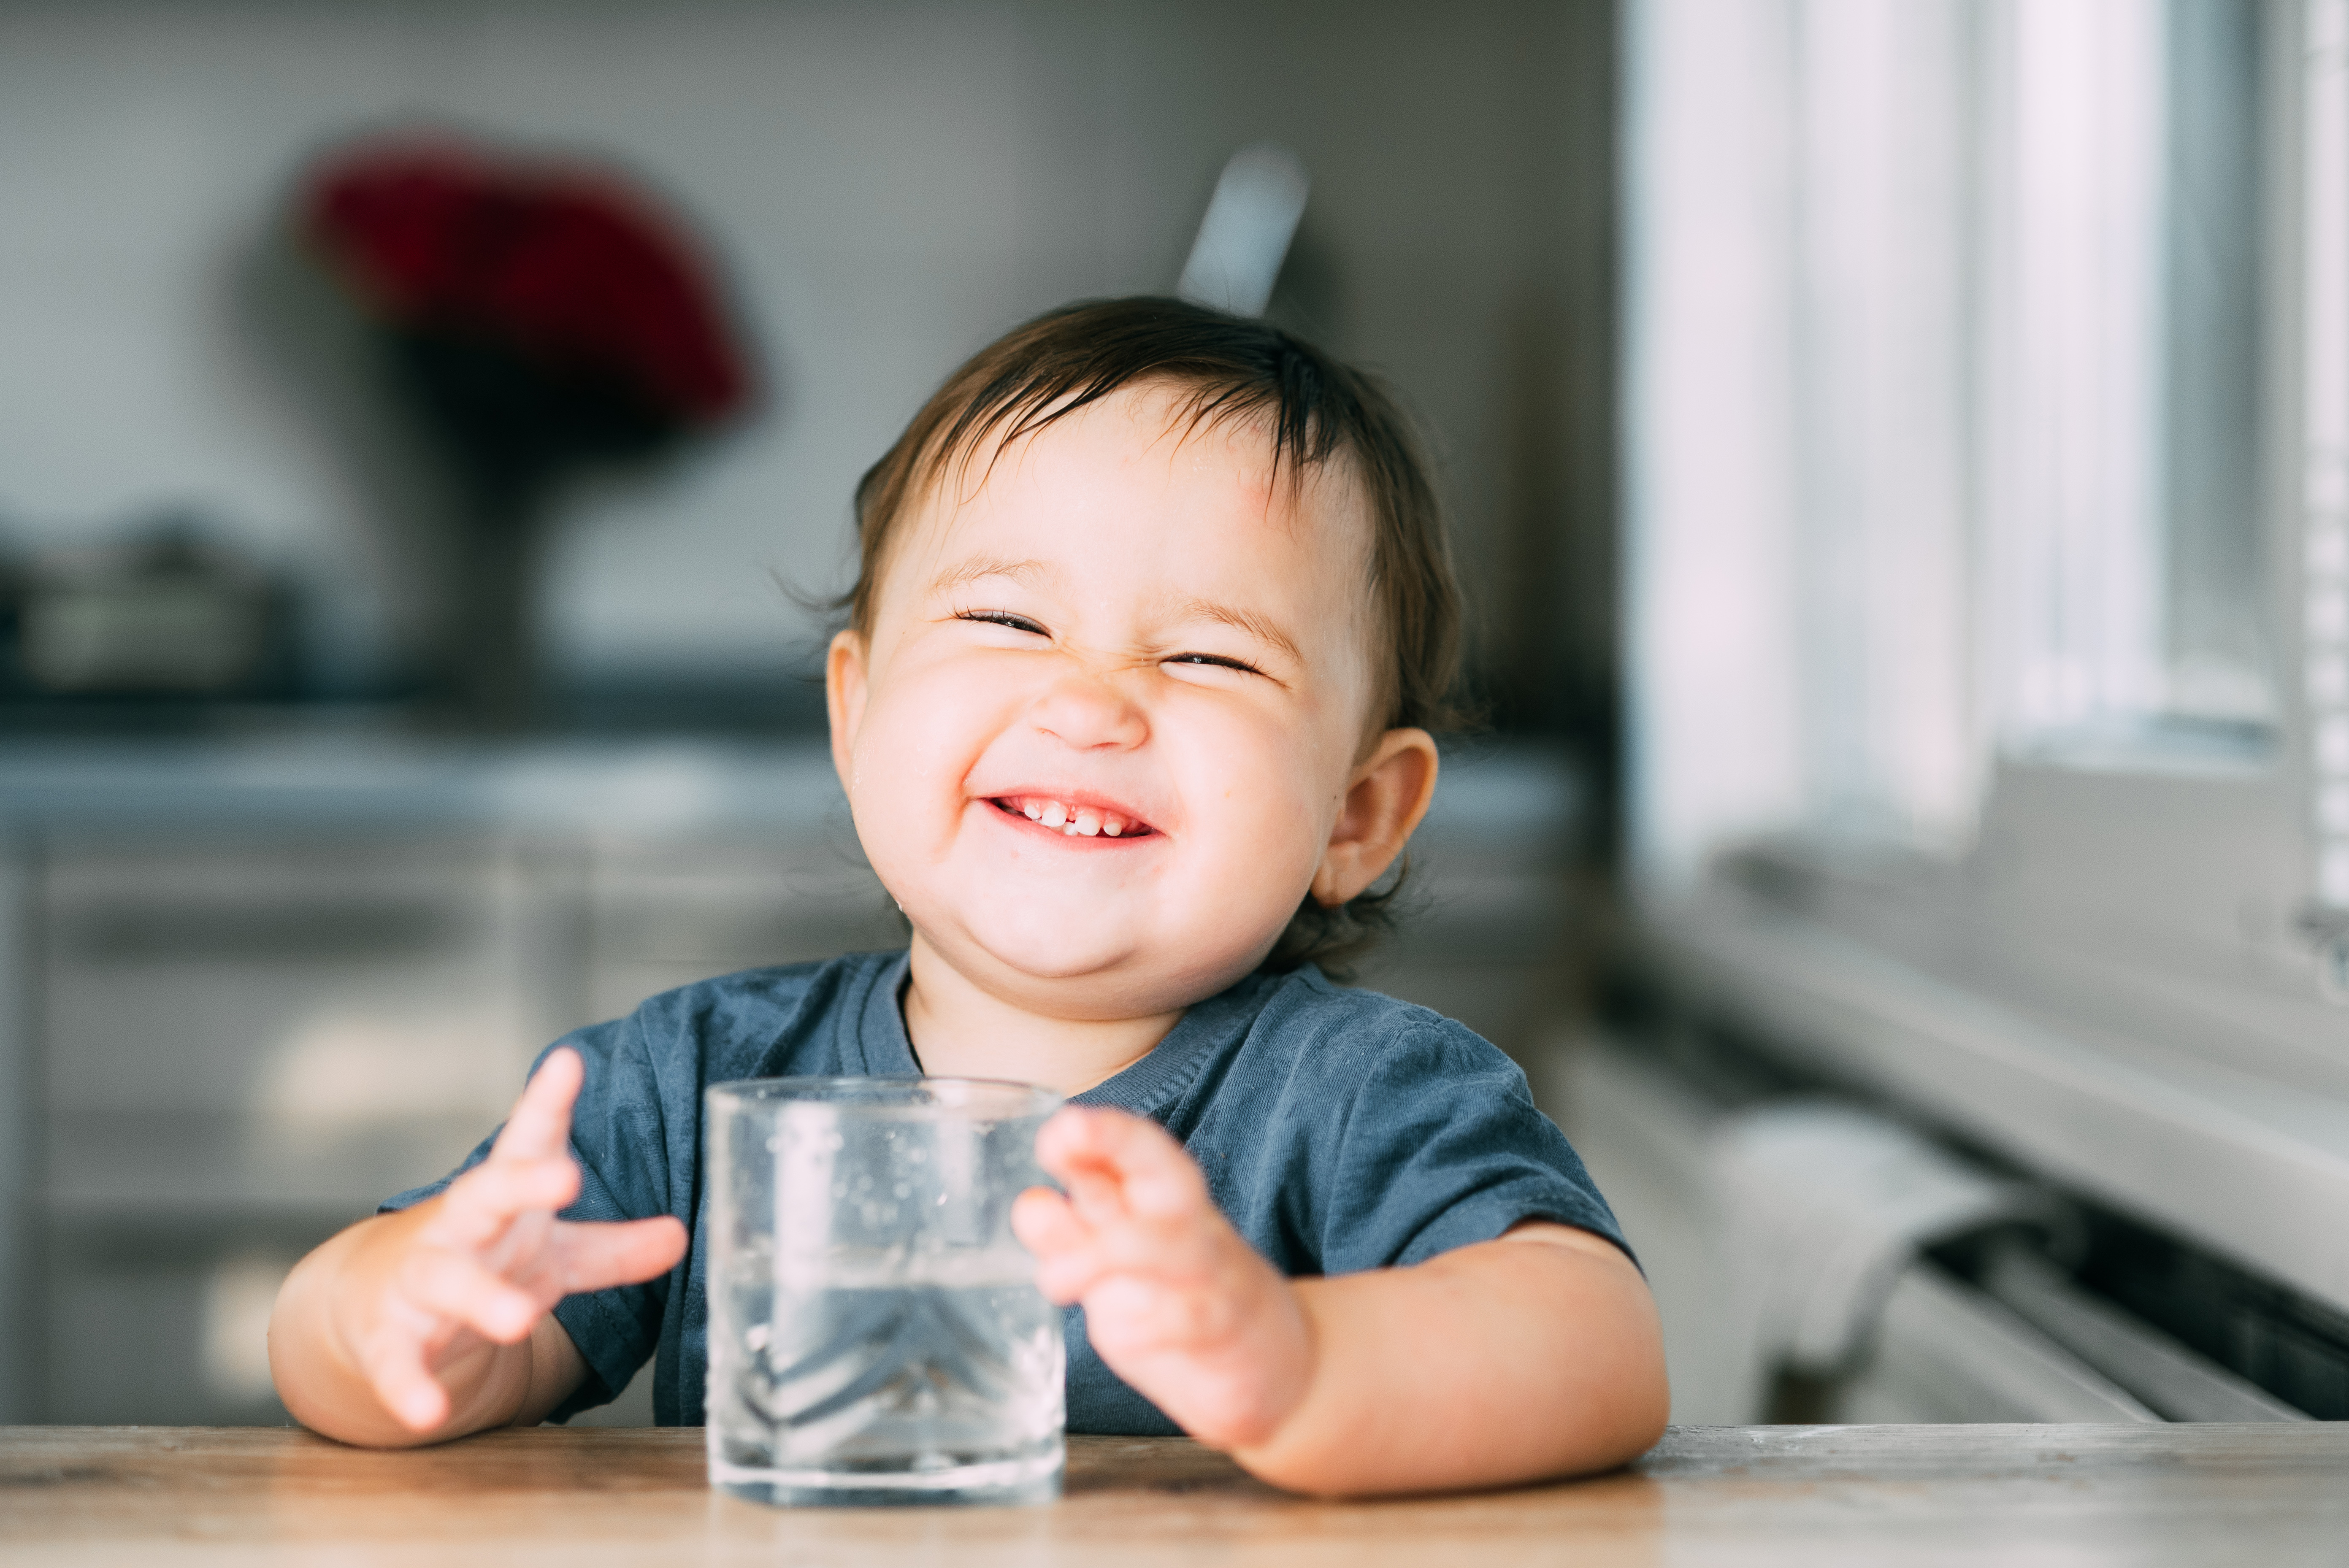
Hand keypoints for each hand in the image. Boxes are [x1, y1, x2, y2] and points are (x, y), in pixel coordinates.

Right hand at [332, 1048, 687, 1432]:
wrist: (370, 1300)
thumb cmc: (477, 1258)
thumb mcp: (551, 1252)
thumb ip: (613, 1248)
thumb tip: (681, 1236)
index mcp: (503, 1197)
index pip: (528, 1142)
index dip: (548, 1103)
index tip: (567, 1062)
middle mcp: (460, 1226)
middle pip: (487, 1193)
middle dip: (523, 1182)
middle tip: (565, 1175)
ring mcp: (419, 1278)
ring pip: (446, 1280)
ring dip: (482, 1298)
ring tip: (522, 1320)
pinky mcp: (386, 1336)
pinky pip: (396, 1362)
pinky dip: (410, 1386)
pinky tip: (428, 1411)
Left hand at [1010, 1106, 1311, 1449]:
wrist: (1271, 1369)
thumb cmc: (1182, 1301)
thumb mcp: (1122, 1261)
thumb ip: (1077, 1231)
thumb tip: (1030, 1203)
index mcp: (1169, 1201)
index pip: (1142, 1150)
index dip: (1104, 1132)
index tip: (1060, 1127)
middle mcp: (1193, 1229)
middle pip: (1170, 1173)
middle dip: (1119, 1142)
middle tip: (1065, 1133)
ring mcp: (1211, 1279)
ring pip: (1165, 1246)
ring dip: (1099, 1255)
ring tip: (1056, 1280)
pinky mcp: (1219, 1333)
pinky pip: (1179, 1320)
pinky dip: (1142, 1326)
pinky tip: (1123, 1333)